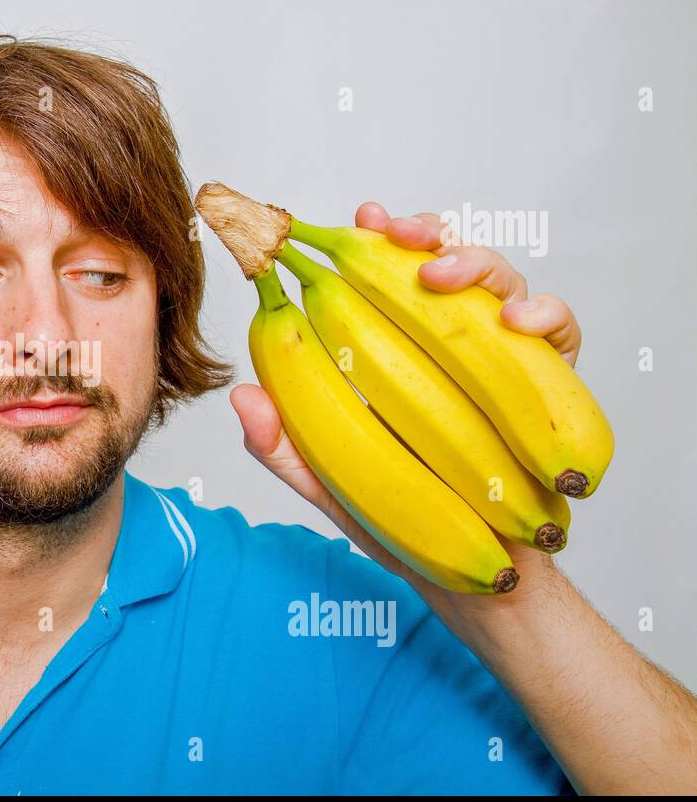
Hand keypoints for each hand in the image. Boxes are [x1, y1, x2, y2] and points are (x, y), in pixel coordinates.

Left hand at [230, 202, 580, 606]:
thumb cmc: (403, 524)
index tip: (354, 222)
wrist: (475, 578)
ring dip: (472, 262)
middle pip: (442, 261)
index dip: (371, 241)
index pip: (381, 280)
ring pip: (499, 280)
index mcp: (393, 355)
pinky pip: (558, 331)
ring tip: (439, 277)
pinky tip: (517, 321)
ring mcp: (499, 360)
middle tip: (396, 237)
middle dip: (421, 235)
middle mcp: (447, 345)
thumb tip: (242, 398)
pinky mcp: (546, 385)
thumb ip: (283, 448)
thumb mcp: (330, 486)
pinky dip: (543, 313)